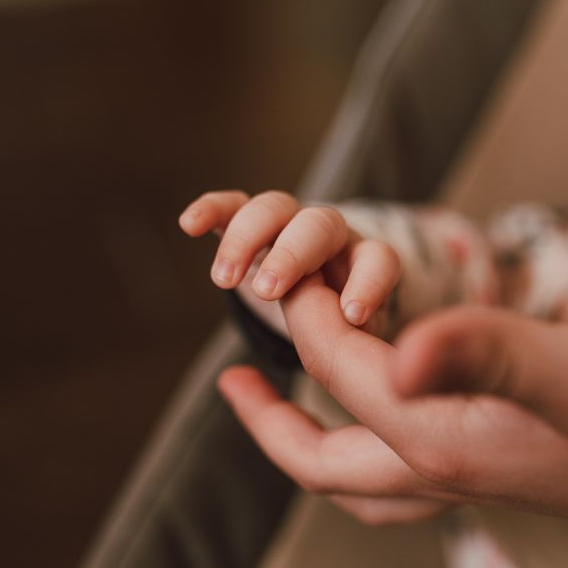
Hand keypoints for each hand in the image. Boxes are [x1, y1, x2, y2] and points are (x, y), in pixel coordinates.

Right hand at [179, 190, 399, 328]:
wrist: (325, 285)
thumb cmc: (344, 322)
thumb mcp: (362, 340)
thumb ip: (361, 347)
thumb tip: (352, 362)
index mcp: (366, 261)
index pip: (377, 260)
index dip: (368, 284)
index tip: (352, 316)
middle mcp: (332, 234)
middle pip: (318, 226)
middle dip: (292, 256)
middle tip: (267, 293)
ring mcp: (291, 223)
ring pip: (273, 209)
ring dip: (246, 241)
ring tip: (224, 281)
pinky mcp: (253, 219)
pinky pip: (234, 205)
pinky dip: (213, 210)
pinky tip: (191, 224)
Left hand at [218, 275, 567, 559]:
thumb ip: (486, 357)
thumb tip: (404, 353)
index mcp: (438, 440)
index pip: (339, 367)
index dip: (307, 312)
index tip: (292, 267)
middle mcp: (438, 466)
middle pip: (321, 457)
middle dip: (267, 417)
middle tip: (233, 378)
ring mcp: (460, 474)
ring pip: (354, 473)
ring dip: (306, 435)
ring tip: (279, 401)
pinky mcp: (485, 466)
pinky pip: (394, 469)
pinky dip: (360, 439)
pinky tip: (374, 410)